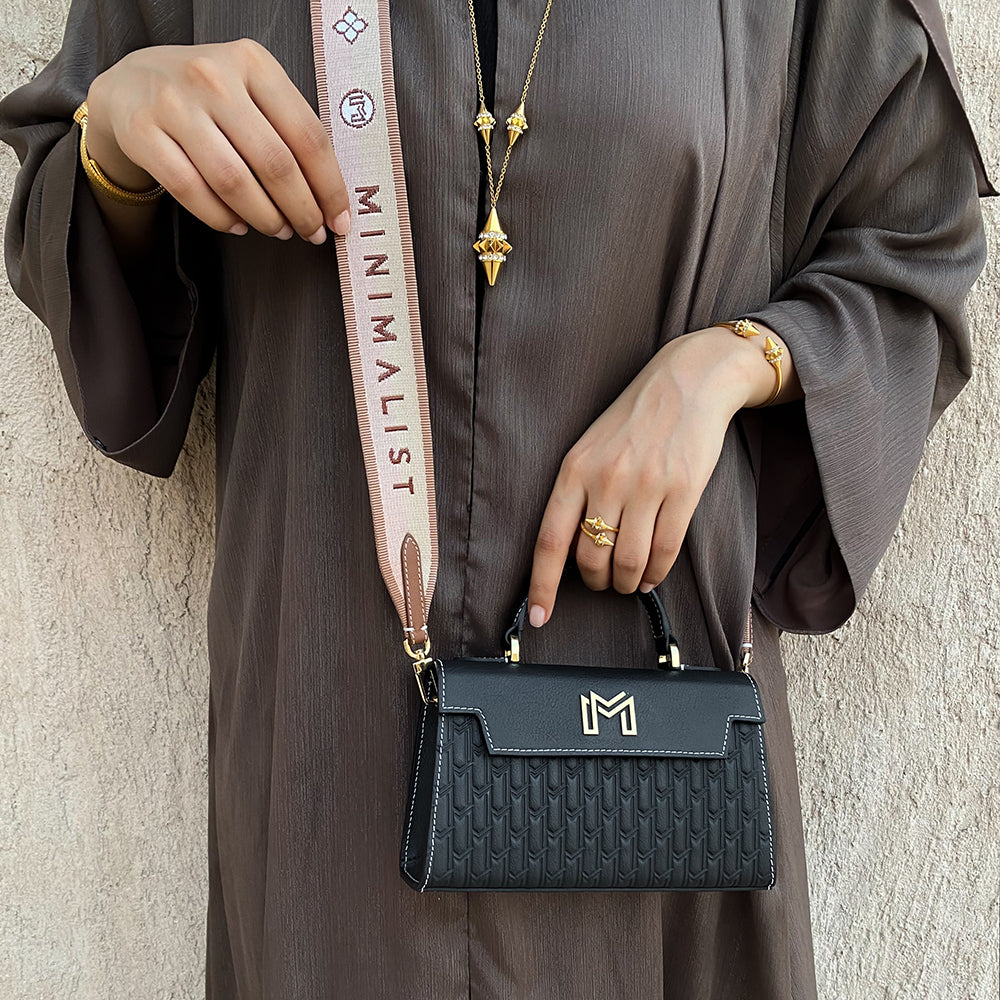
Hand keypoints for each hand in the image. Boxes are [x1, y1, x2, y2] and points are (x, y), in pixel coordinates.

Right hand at [84, 38, 348, 242]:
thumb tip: (330, 200)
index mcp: (253, 63)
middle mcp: (213, 77)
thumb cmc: (209, 98)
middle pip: (274, 163)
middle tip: (311, 233)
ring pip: (233, 181)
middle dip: (301, 209)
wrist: (130, 83)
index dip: (329, 187)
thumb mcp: (252, 90)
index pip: (308, 136)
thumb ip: (289, 130)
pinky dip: (221, 218)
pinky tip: (238, 226)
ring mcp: (173, 103)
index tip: (339, 221)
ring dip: (265, 217)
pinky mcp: (141, 132)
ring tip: (278, 230)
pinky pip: (191, 191)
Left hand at [525, 324, 799, 626]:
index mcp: (574, 469)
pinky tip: (652, 575)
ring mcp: (646, 486)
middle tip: (604, 582)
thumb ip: (577, 493)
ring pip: (628, 562)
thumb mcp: (590, 446)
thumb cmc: (633, 419)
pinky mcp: (683, 490)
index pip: (550, 540)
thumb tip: (572, 551)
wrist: (687, 381)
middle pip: (591, 559)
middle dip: (596, 583)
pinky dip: (656, 573)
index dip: (542, 585)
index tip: (538, 616)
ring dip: (627, 583)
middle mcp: (607, 480)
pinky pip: (665, 551)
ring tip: (629, 582)